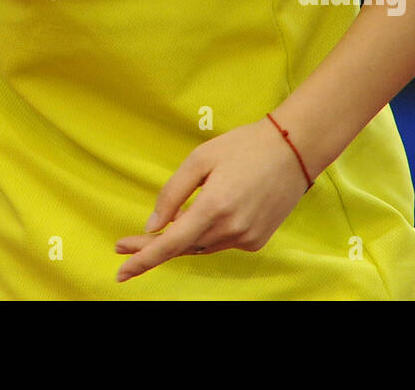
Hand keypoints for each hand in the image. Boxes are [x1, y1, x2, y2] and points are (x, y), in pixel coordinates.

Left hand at [113, 117, 307, 282]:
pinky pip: (220, 243)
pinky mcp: (257, 241)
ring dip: (183, 237)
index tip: (121, 269)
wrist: (293, 150)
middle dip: (153, 246)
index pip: (170, 243)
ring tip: (176, 215)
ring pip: (201, 246)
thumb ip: (173, 193)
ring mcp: (247, 238)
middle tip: (125, 244)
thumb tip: (152, 225)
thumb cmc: (243, 146)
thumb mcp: (200, 159)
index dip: (143, 258)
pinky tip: (212, 210)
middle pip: (182, 247)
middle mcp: (231, 229)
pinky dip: (207, 233)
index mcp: (214, 206)